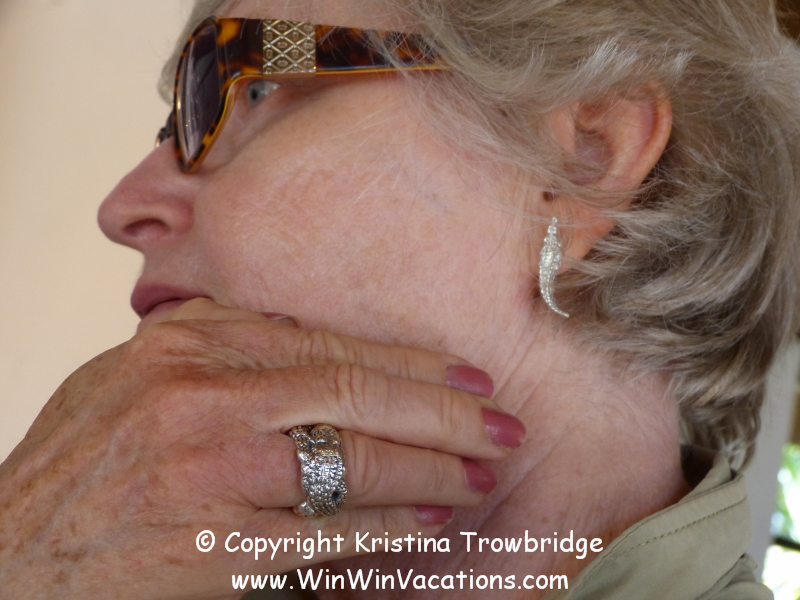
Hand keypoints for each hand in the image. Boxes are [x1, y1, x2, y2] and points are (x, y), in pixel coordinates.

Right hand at [0, 299, 523, 598]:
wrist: (11, 554)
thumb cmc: (78, 466)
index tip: (466, 376)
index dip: (409, 362)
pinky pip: (321, 531)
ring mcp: (207, 470)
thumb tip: (303, 335)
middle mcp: (201, 396)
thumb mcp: (133, 376)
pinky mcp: (211, 544)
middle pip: (353, 392)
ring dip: (427, 468)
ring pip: (349, 459)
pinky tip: (425, 522)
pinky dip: (383, 526)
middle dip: (441, 410)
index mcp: (187, 346)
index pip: (326, 345)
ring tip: (477, 473)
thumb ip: (214, 345)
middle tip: (500, 423)